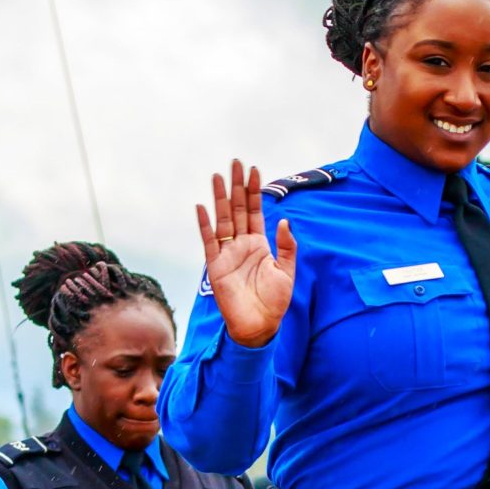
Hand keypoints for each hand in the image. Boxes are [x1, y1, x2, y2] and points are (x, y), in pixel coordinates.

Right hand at [195, 160, 297, 348]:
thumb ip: (286, 246)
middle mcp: (241, 245)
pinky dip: (205, 225)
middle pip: (237, 209)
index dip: (254, 191)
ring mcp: (227, 254)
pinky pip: (209, 242)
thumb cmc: (275, 302)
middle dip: (237, 186)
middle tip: (235, 163)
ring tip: (218, 176)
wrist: (259, 325)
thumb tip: (285, 221)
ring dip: (221, 198)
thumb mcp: (287, 271)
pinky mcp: (216, 266)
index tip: (254, 170)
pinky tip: (202, 207)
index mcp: (259, 244)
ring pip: (223, 220)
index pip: (255, 211)